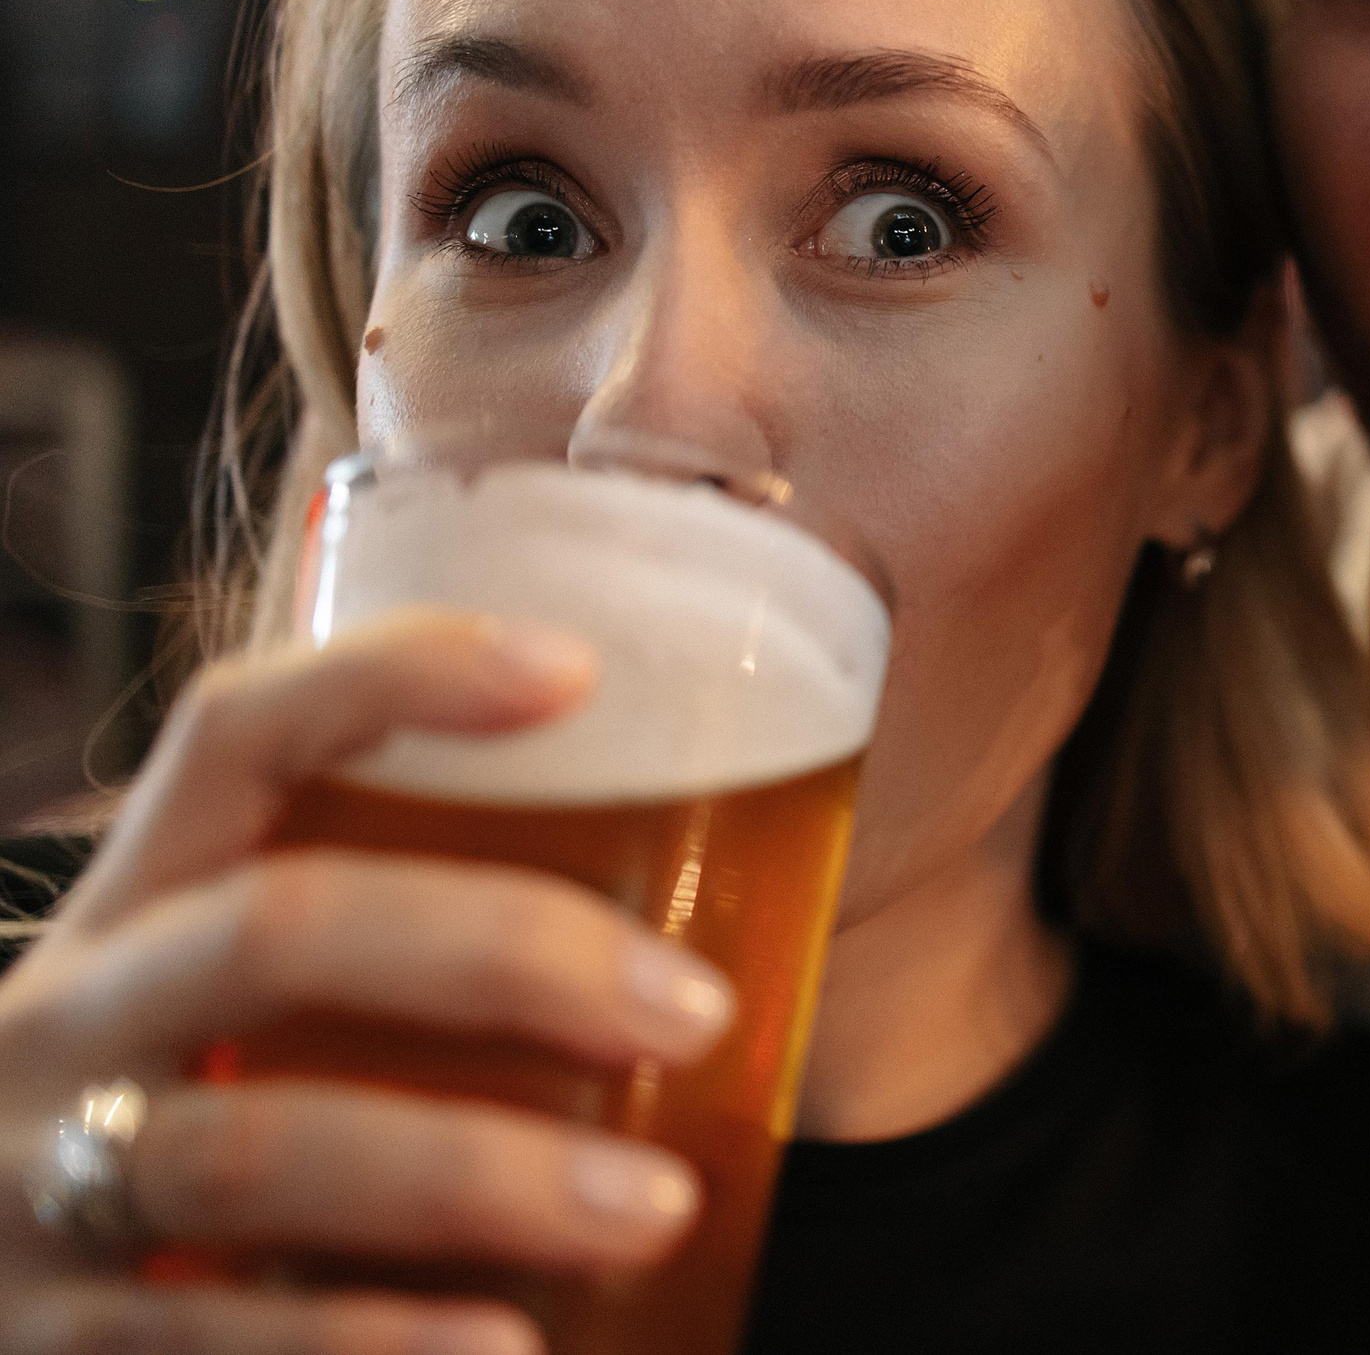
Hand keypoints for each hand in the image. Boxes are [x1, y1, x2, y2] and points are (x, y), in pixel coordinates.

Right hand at [0, 611, 736, 1354]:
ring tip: (652, 1208)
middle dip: (499, 955)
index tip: (576, 669)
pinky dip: (371, 1344)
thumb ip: (407, 958)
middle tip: (690, 1010)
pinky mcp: (50, 1345)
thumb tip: (714, 922)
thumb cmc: (199, 1127)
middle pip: (273, 928)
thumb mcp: (249, 1017)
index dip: (391, 674)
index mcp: (136, 903)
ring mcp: (36, 1182)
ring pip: (255, 1149)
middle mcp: (73, 1019)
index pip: (238, 734)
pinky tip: (505, 1346)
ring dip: (477, 1179)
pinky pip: (206, 1337)